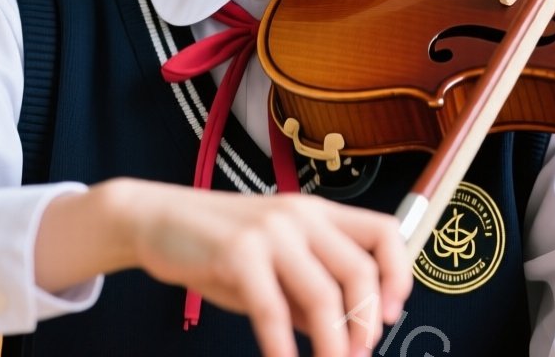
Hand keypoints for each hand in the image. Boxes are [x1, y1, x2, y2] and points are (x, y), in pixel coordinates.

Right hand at [37, 180, 412, 356]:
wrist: (156, 218)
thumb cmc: (218, 245)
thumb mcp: (275, 262)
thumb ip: (311, 291)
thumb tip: (348, 332)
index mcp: (319, 212)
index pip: (383, 232)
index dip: (398, 275)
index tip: (388, 316)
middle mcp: (302, 215)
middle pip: (359, 271)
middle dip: (364, 324)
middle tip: (355, 355)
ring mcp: (271, 232)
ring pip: (323, 296)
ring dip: (332, 344)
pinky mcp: (238, 253)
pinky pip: (273, 311)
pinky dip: (282, 347)